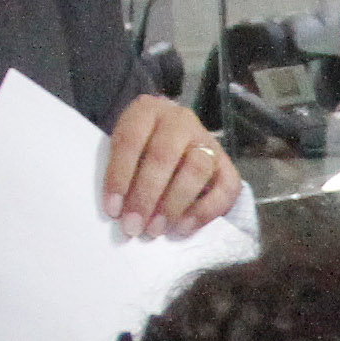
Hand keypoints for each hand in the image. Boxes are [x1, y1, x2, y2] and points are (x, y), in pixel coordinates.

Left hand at [102, 89, 245, 236]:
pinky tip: (182, 228)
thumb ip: (122, 172)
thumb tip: (119, 212)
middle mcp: (180, 120)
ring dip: (174, 204)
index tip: (113, 209)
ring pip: (196, 169)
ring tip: (156, 229)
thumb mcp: (124, 150)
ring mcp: (206, 141)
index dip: (120, 176)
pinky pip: (224, 188)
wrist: (175, 143)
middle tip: (134, 226)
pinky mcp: (226, 164)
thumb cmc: (140, 151)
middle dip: (147, 196)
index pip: (131, 140)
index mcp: (147, 110)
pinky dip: (203, 212)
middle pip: (164, 155)